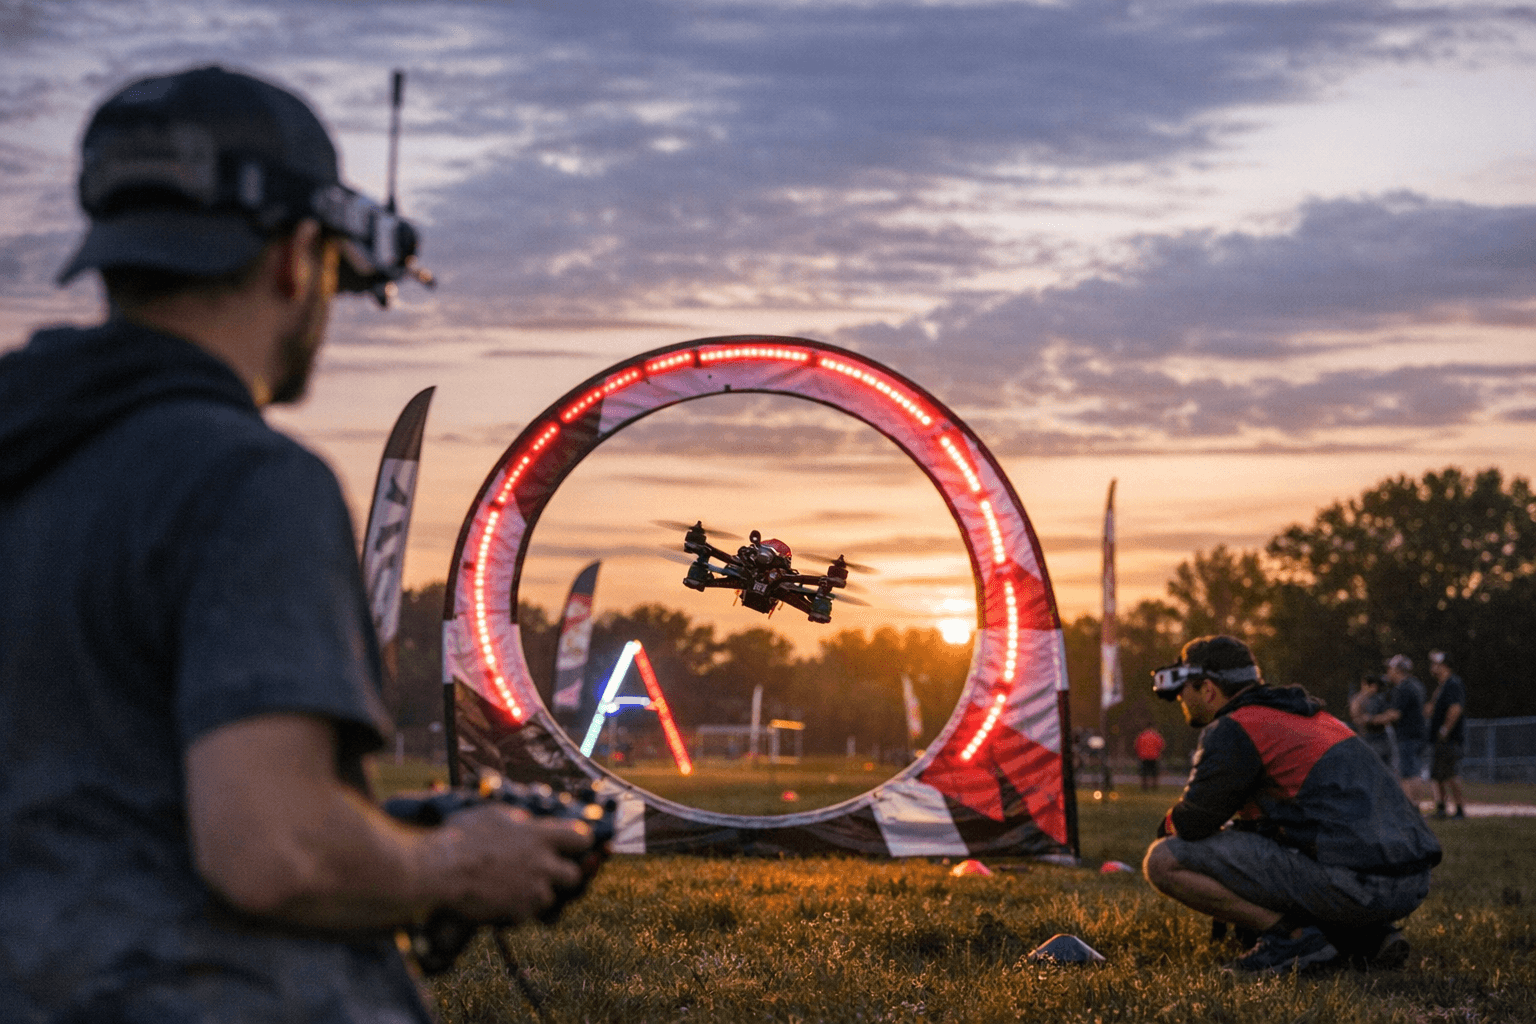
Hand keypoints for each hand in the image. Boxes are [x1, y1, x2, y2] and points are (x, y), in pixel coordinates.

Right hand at [437, 805, 593, 924]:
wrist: (440, 870)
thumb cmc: (462, 836)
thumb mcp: (495, 814)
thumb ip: (520, 821)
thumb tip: (529, 823)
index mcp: (540, 836)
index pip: (582, 839)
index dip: (578, 842)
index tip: (570, 844)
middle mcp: (543, 864)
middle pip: (575, 875)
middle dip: (563, 874)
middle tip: (545, 871)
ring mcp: (532, 891)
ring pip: (551, 897)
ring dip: (538, 893)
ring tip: (514, 886)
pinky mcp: (518, 913)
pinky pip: (527, 914)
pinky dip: (518, 909)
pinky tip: (501, 899)